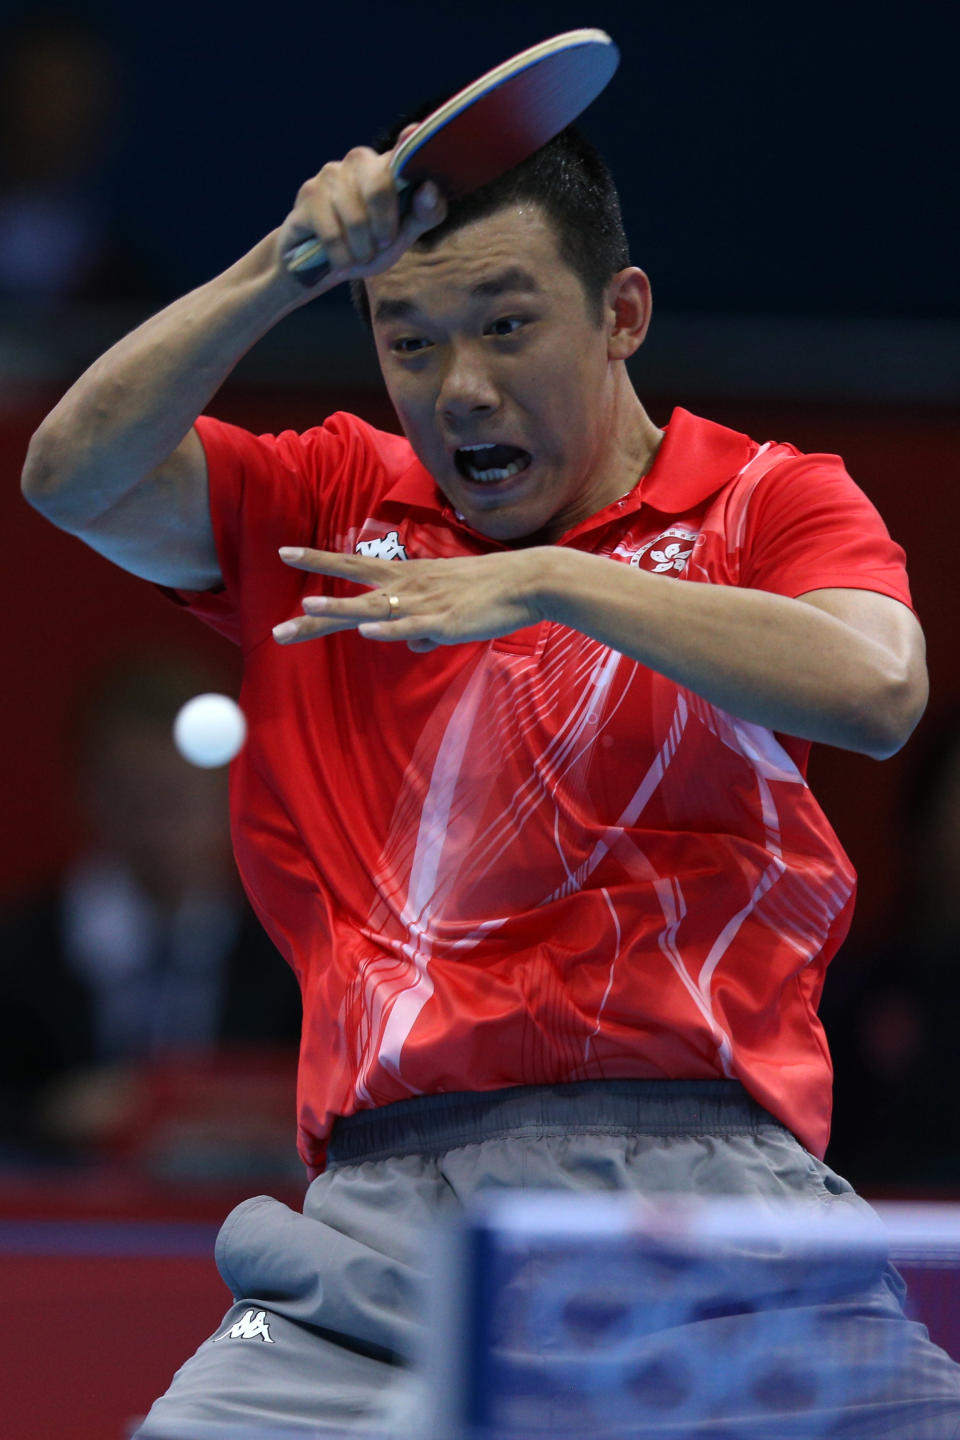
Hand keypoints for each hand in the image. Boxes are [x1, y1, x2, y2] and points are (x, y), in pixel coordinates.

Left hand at [272, 546, 552, 652]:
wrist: (527, 582)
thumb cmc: (488, 594)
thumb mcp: (448, 608)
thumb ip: (424, 626)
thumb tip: (411, 643)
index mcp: (407, 576)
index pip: (354, 564)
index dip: (319, 560)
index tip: (285, 552)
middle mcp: (408, 585)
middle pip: (352, 586)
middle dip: (314, 592)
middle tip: (278, 608)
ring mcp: (424, 603)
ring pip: (373, 606)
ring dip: (340, 609)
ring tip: (307, 609)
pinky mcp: (443, 621)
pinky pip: (410, 627)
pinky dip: (389, 629)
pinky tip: (368, 633)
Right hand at [276, 132, 445, 294]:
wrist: (322, 265)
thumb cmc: (367, 246)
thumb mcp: (402, 236)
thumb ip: (424, 215)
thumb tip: (430, 188)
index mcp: (387, 166)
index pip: (401, 149)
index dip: (407, 141)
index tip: (413, 131)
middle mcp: (358, 161)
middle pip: (379, 187)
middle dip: (384, 230)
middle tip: (381, 246)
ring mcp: (330, 174)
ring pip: (355, 220)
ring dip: (361, 251)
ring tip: (358, 256)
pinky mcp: (308, 194)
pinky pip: (332, 234)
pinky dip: (341, 257)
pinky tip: (339, 259)